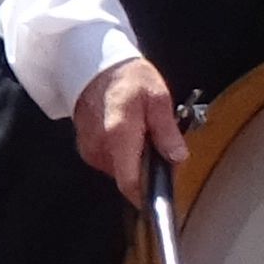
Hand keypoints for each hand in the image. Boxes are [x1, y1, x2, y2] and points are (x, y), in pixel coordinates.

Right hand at [73, 56, 185, 202]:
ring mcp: (90, 149)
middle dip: (146, 168)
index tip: (160, 198)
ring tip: (141, 133)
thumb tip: (177, 157)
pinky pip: (109, 161)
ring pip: (119, 170)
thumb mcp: (158, 99)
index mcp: (118, 135)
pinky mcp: (86, 148)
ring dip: (133, 160)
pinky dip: (121, 153)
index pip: (130, 182)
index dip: (146, 196)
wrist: (97, 66)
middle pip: (127, 177)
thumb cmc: (127, 77)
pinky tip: (127, 133)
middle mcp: (99, 146)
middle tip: (158, 144)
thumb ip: (167, 132)